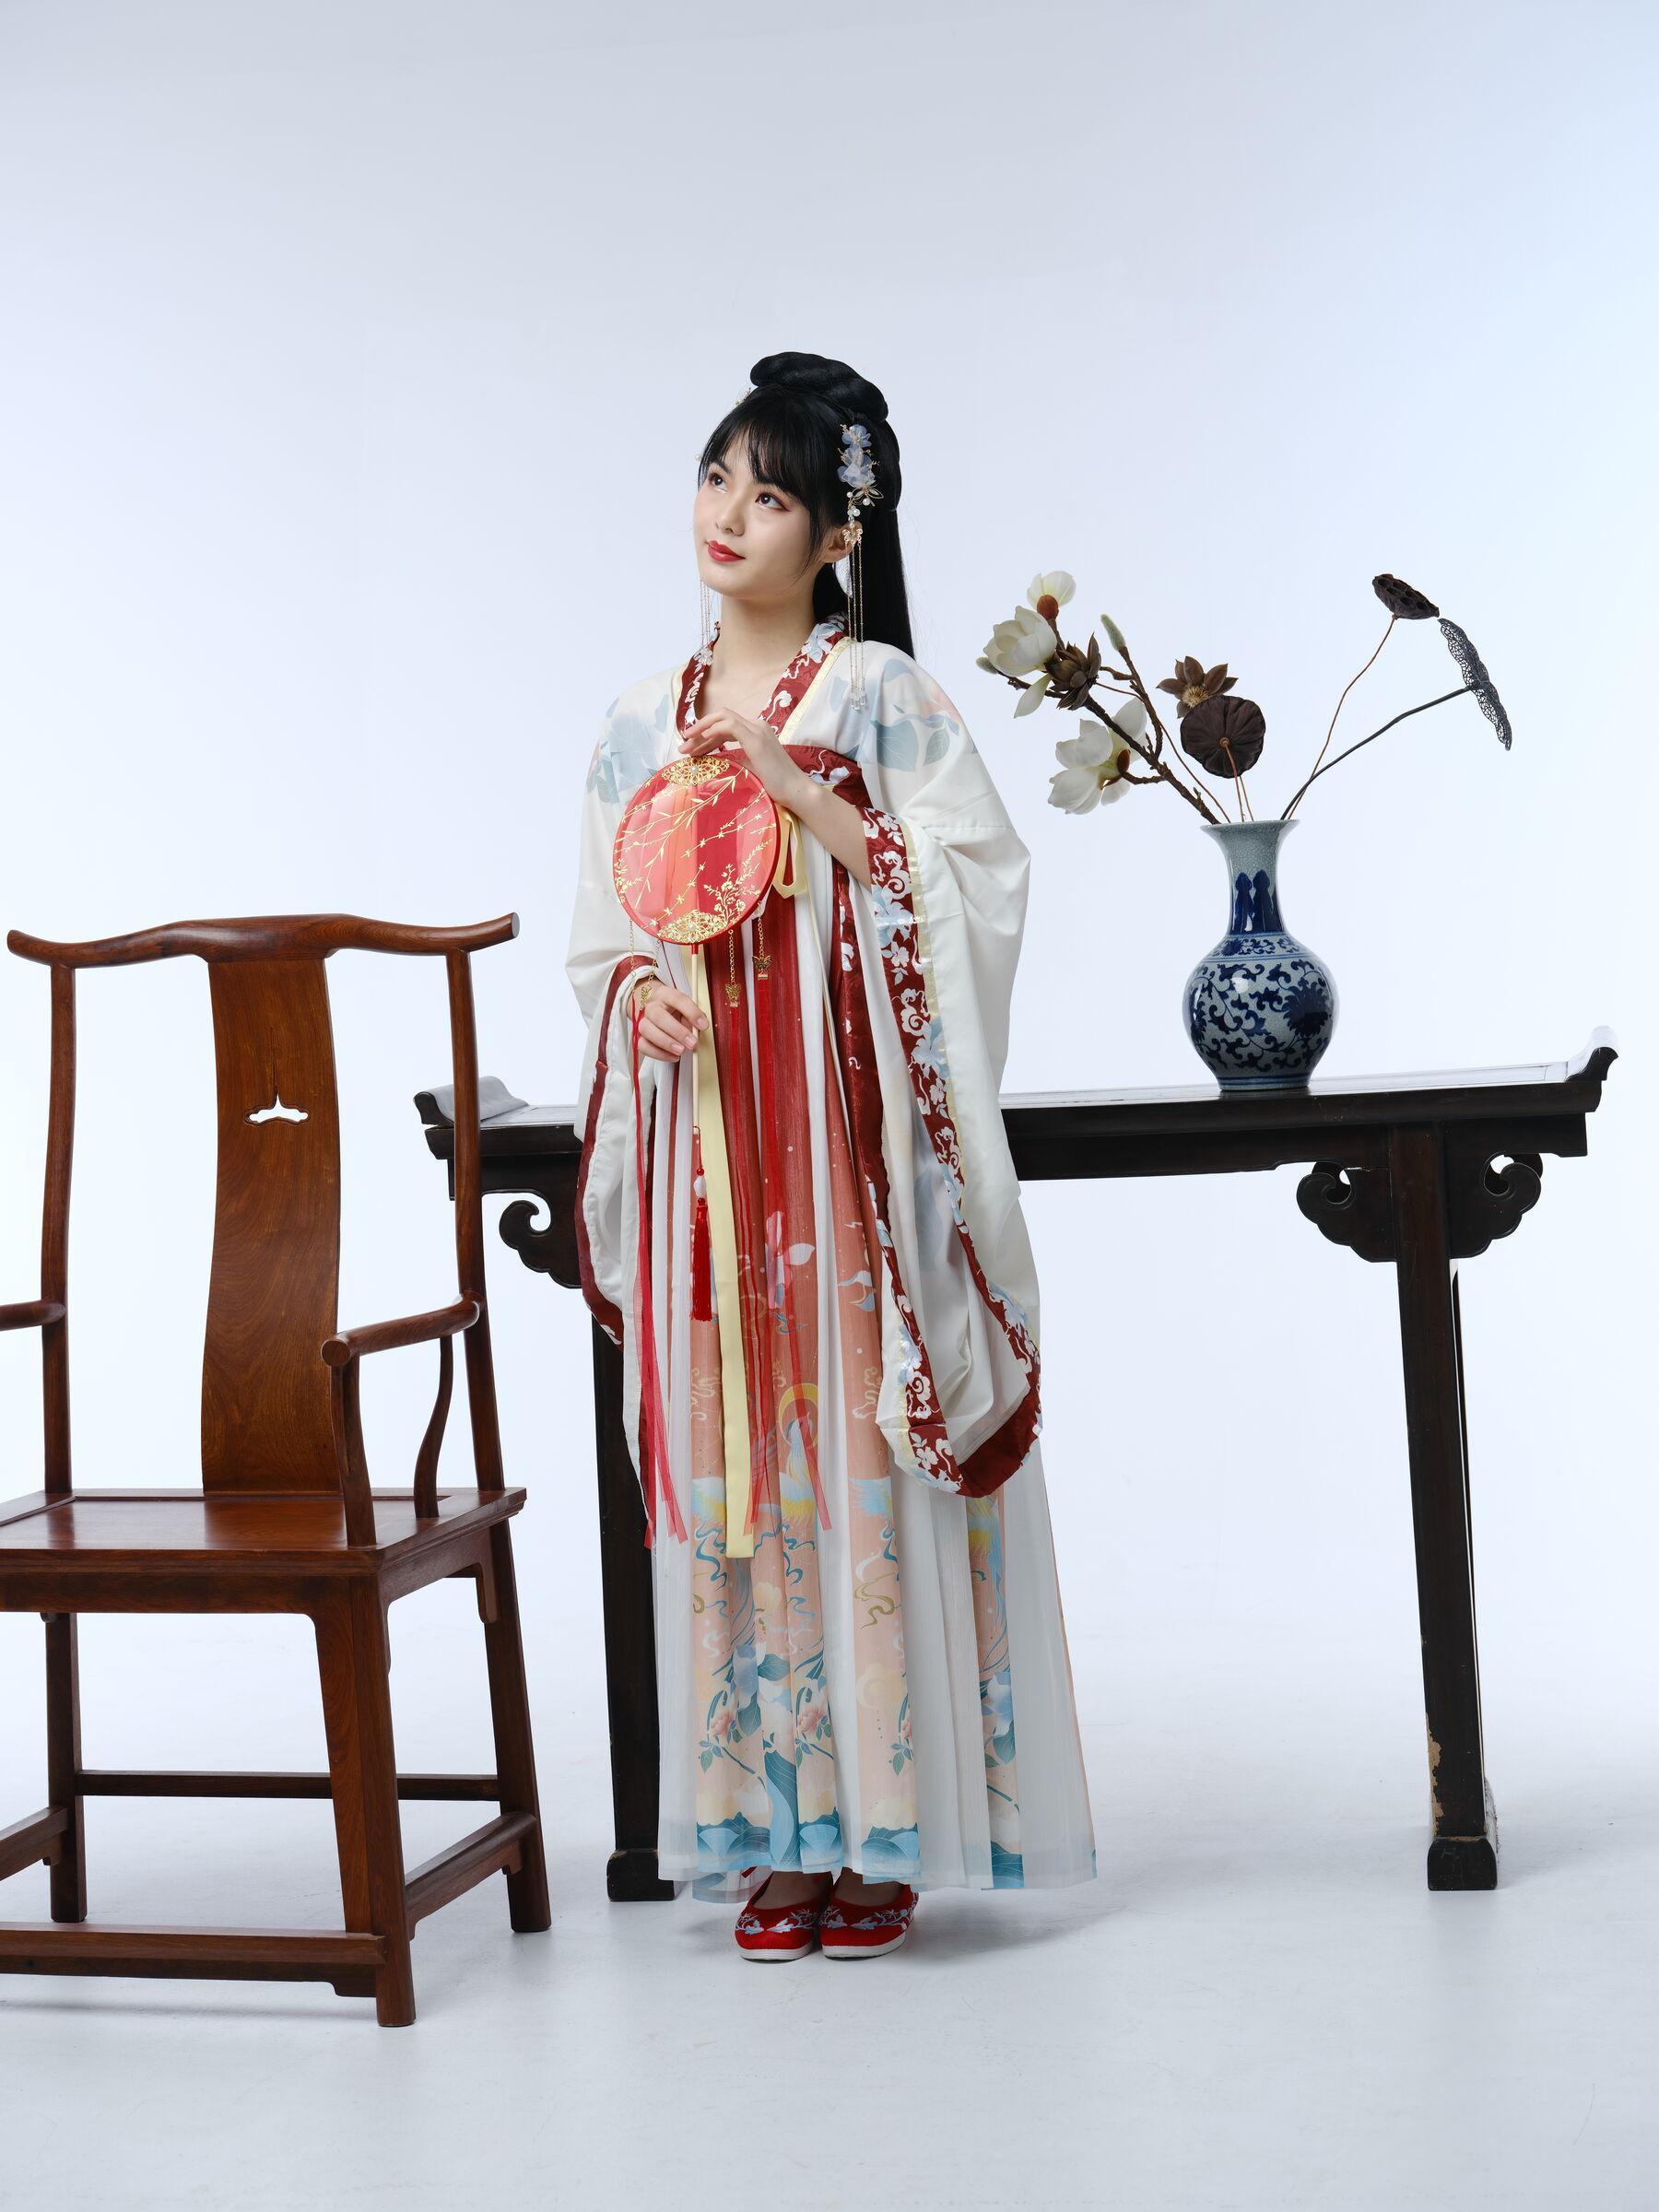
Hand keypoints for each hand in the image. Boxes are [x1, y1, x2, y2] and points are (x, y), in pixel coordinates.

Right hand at [629, 974, 706, 1061]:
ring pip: (647, 1030)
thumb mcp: (686, 1008)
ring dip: (666, 1043)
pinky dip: (658, 1054)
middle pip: (658, 1016)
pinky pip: (643, 1046)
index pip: (677, 999)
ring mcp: (642, 1021)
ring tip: (682, 1051)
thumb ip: (692, 1017)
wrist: (656, 1009)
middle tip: (692, 1043)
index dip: (691, 1012)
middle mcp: (651, 1006)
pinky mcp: (638, 1036)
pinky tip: (673, 1057)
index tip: (704, 1025)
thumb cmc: (675, 1010)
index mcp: (665, 995)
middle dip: (677, 1032)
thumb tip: (697, 1029)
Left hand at [678, 705, 808, 809]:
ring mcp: (758, 730)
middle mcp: (757, 725)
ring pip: (723, 718)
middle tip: (683, 745)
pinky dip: (713, 730)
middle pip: (721, 718)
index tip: (692, 749)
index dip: (706, 736)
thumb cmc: (775, 784)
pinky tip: (702, 739)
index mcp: (756, 731)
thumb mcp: (749, 767)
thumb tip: (714, 761)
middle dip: (699, 729)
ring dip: (702, 729)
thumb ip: (734, 759)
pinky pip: (730, 726)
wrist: (795, 790)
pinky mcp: (756, 739)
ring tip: (687, 744)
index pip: (725, 727)